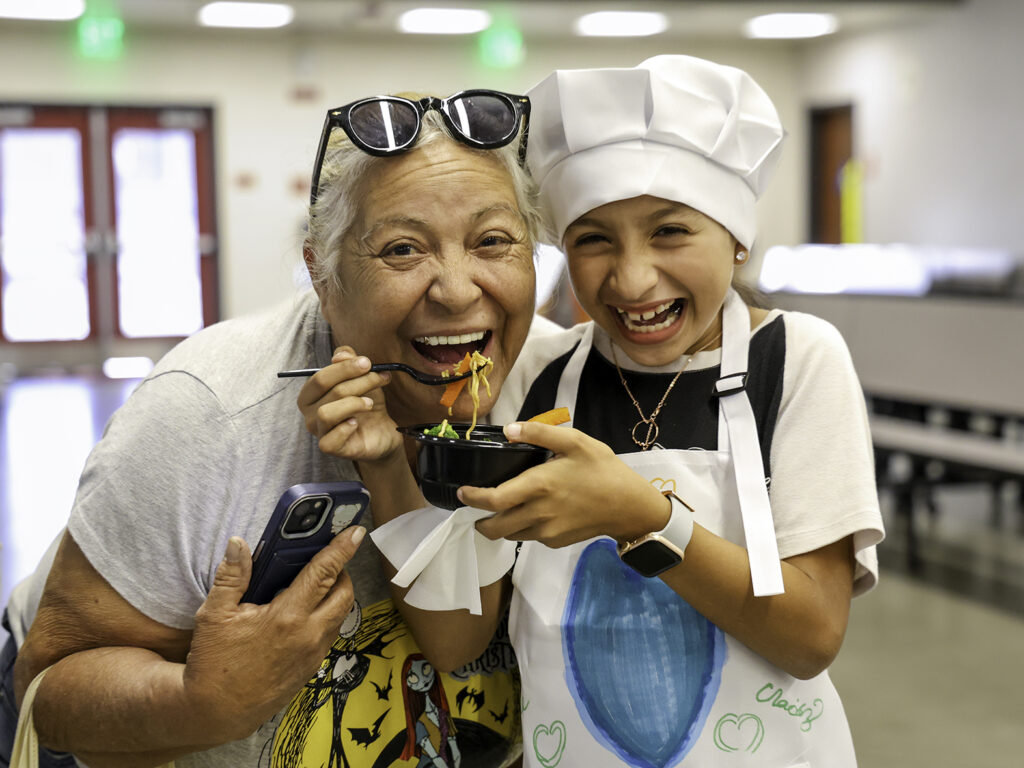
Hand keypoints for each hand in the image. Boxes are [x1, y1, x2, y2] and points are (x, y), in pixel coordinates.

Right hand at [183, 527, 363, 739]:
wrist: (215, 712)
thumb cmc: (213, 663)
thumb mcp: (214, 614)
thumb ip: (231, 576)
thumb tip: (238, 544)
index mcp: (287, 617)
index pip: (324, 573)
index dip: (342, 549)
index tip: (356, 532)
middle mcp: (308, 635)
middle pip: (345, 594)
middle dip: (342, 572)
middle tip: (326, 562)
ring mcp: (313, 654)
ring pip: (340, 616)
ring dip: (335, 597)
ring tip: (313, 587)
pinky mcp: (311, 669)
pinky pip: (329, 635)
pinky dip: (325, 618)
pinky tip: (302, 616)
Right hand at [297, 346, 400, 461]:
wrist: (382, 432)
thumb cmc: (365, 404)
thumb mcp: (360, 377)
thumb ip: (348, 361)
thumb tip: (340, 355)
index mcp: (311, 394)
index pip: (320, 377)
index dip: (344, 367)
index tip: (368, 363)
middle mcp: (310, 413)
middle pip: (328, 391)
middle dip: (357, 381)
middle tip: (379, 377)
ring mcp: (318, 431)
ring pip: (327, 413)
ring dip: (353, 403)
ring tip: (369, 403)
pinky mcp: (330, 448)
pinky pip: (331, 439)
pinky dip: (346, 428)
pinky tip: (357, 423)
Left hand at [464, 422, 668, 547]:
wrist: (630, 507)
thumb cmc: (603, 470)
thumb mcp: (576, 442)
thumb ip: (541, 433)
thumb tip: (509, 429)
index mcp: (539, 485)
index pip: (493, 500)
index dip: (472, 498)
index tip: (462, 492)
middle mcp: (538, 513)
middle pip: (494, 527)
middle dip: (479, 521)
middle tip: (475, 508)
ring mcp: (547, 532)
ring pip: (510, 535)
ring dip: (500, 526)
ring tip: (501, 511)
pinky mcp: (557, 542)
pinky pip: (530, 538)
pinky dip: (523, 529)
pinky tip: (532, 513)